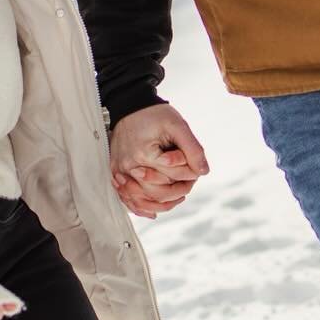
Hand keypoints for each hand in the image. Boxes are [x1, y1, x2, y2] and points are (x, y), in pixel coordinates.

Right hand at [109, 104, 208, 218]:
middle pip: (158, 192)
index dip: (190, 173)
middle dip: (179, 190)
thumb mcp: (178, 126)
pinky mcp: (116, 172)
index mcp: (144, 154)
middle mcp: (129, 166)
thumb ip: (193, 149)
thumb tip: (203, 171)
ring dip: (163, 203)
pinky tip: (154, 212)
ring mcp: (119, 171)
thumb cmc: (154, 114)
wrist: (130, 106)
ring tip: (179, 197)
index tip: (196, 166)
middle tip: (191, 183)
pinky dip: (141, 207)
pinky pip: (127, 198)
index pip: (173, 175)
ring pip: (142, 200)